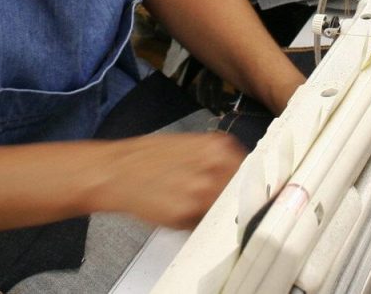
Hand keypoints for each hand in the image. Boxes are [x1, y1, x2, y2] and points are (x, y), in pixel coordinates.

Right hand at [94, 132, 245, 228]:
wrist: (118, 171)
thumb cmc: (149, 158)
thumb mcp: (192, 146)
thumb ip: (219, 159)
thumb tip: (244, 175)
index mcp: (220, 146)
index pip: (252, 169)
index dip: (249, 182)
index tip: (248, 189)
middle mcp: (216, 167)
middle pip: (244, 190)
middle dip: (235, 197)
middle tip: (219, 199)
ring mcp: (203, 191)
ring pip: (227, 210)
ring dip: (218, 211)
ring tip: (196, 204)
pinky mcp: (187, 214)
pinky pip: (206, 224)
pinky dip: (200, 222)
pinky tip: (185, 211)